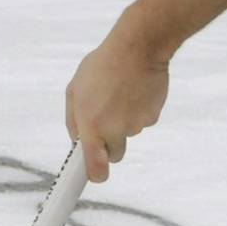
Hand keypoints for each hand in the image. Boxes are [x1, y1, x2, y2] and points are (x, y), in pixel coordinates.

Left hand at [65, 10, 169, 181]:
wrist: (138, 49)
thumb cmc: (102, 66)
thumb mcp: (75, 89)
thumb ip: (74, 119)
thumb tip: (78, 139)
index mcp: (92, 125)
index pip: (95, 168)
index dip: (95, 175)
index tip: (94, 177)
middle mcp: (115, 130)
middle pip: (115, 154)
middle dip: (111, 143)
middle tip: (106, 118)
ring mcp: (136, 125)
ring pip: (129, 134)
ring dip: (124, 120)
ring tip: (119, 93)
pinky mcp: (152, 117)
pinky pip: (143, 121)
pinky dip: (138, 110)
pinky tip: (134, 91)